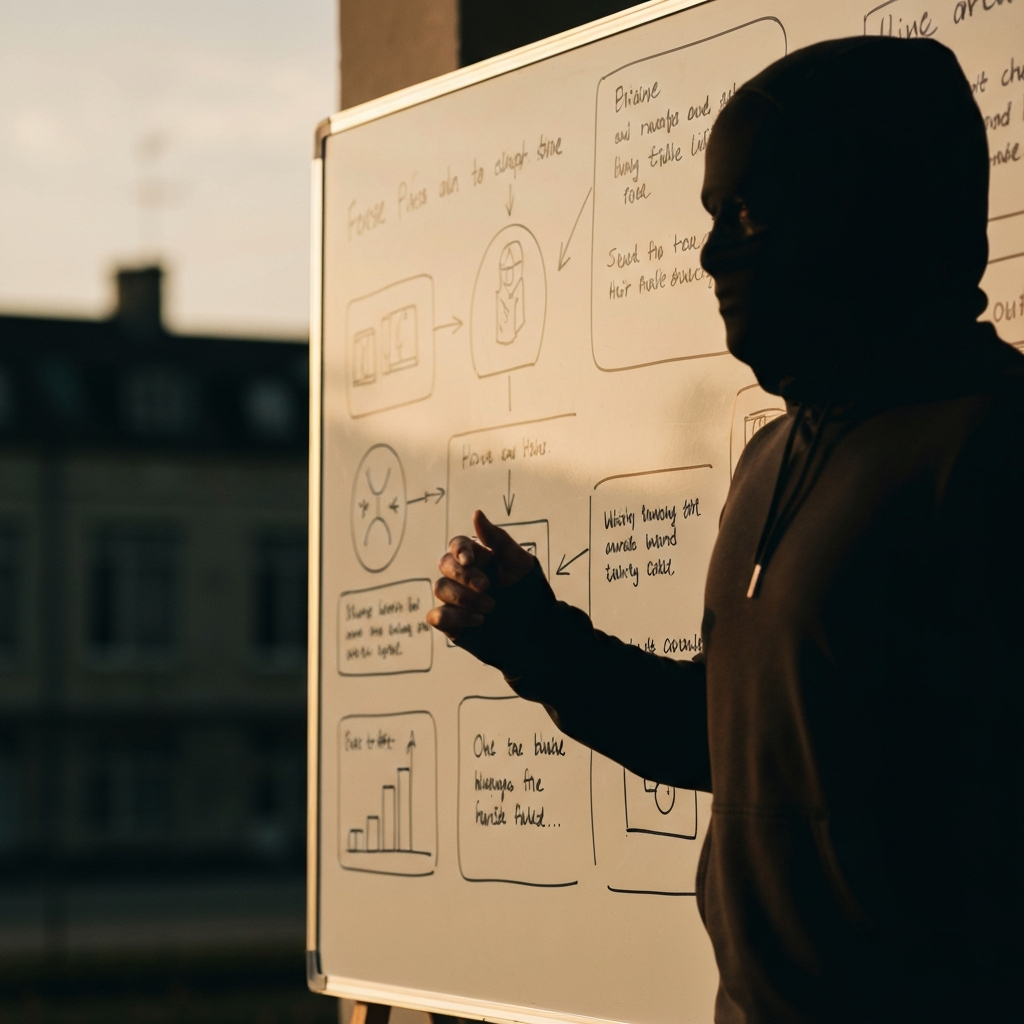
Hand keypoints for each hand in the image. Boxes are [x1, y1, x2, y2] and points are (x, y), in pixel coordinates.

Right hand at [426, 510, 534, 640]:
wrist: (537, 632)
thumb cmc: (529, 593)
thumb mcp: (519, 563)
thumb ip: (497, 539)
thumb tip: (476, 513)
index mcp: (478, 559)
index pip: (457, 545)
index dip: (459, 550)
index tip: (469, 560)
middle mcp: (463, 577)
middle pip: (444, 564)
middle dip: (464, 575)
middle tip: (487, 587)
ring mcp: (455, 600)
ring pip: (440, 588)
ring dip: (463, 597)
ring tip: (490, 608)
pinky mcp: (453, 624)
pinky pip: (436, 616)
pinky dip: (454, 616)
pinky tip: (479, 620)